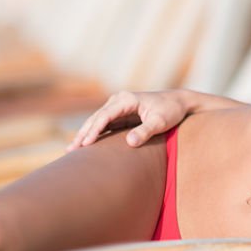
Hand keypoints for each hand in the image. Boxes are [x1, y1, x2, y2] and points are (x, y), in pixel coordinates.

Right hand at [67, 90, 189, 150]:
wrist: (180, 102)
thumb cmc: (171, 111)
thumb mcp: (161, 121)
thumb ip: (146, 131)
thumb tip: (130, 143)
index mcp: (126, 99)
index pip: (105, 115)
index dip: (94, 130)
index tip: (86, 144)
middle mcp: (119, 100)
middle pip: (96, 118)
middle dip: (83, 134)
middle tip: (70, 151)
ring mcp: (118, 107)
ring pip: (97, 121)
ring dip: (85, 134)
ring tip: (71, 150)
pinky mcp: (121, 114)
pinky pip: (104, 124)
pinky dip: (94, 134)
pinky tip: (85, 145)